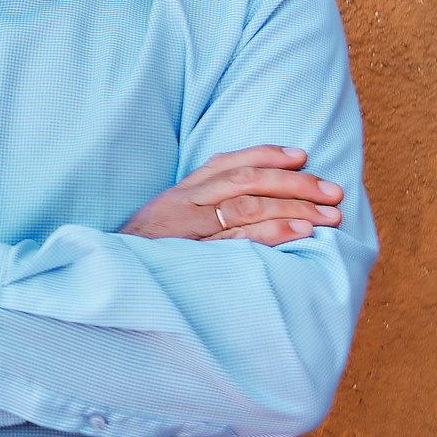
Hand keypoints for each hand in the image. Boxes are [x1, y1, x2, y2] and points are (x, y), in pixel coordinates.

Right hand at [118, 146, 343, 245]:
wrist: (103, 281)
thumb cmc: (141, 259)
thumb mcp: (163, 226)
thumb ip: (197, 211)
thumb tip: (243, 203)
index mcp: (179, 194)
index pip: (227, 162)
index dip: (266, 154)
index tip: (302, 156)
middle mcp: (184, 204)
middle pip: (246, 181)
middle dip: (295, 183)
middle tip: (333, 192)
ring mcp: (188, 230)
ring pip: (248, 206)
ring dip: (294, 207)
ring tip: (329, 216)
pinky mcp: (193, 256)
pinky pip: (238, 239)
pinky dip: (273, 233)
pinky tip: (300, 233)